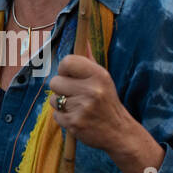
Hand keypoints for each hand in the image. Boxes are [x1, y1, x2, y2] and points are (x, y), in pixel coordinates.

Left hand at [49, 53, 163, 172]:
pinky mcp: (74, 123)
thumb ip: (89, 60)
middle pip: (54, 81)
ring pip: (53, 99)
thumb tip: (83, 40)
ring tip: (78, 107)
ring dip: (61, 104)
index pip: (67, 61)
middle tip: (76, 95)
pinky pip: (55, 115)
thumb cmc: (107, 102)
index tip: (70, 77)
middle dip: (62, 89)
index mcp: (98, 75)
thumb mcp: (103, 79)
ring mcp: (82, 108)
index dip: (64, 70)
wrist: (119, 133)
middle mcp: (91, 90)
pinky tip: (78, 118)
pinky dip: (63, 117)